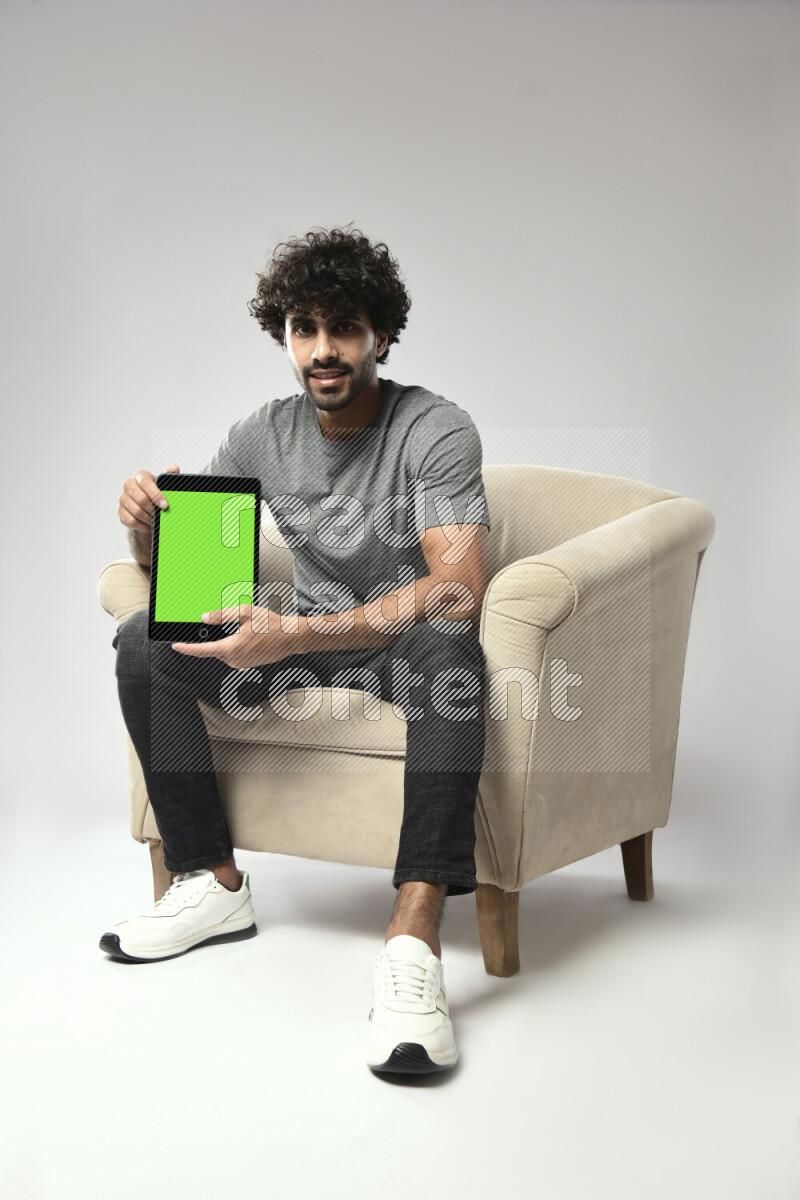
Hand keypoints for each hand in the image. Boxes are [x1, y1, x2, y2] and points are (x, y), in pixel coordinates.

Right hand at [118, 464, 179, 531]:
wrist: (146, 509)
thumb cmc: (156, 494)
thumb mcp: (163, 485)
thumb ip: (169, 476)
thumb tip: (174, 468)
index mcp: (140, 476)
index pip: (145, 482)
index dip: (156, 494)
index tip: (165, 505)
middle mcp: (129, 485)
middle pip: (141, 499)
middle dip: (153, 509)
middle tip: (162, 515)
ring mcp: (123, 498)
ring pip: (136, 511)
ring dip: (149, 518)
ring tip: (156, 520)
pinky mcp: (120, 511)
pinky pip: (131, 521)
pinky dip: (142, 525)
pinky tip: (148, 525)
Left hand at [171, 605, 306, 667]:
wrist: (290, 638)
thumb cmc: (271, 626)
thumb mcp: (245, 612)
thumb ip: (221, 615)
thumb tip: (205, 618)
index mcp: (230, 648)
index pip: (201, 650)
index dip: (186, 648)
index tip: (176, 646)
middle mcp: (234, 660)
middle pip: (213, 649)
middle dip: (214, 638)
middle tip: (229, 625)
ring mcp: (241, 664)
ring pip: (224, 651)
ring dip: (227, 640)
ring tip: (245, 629)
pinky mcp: (247, 664)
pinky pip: (234, 654)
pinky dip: (235, 645)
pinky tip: (249, 636)